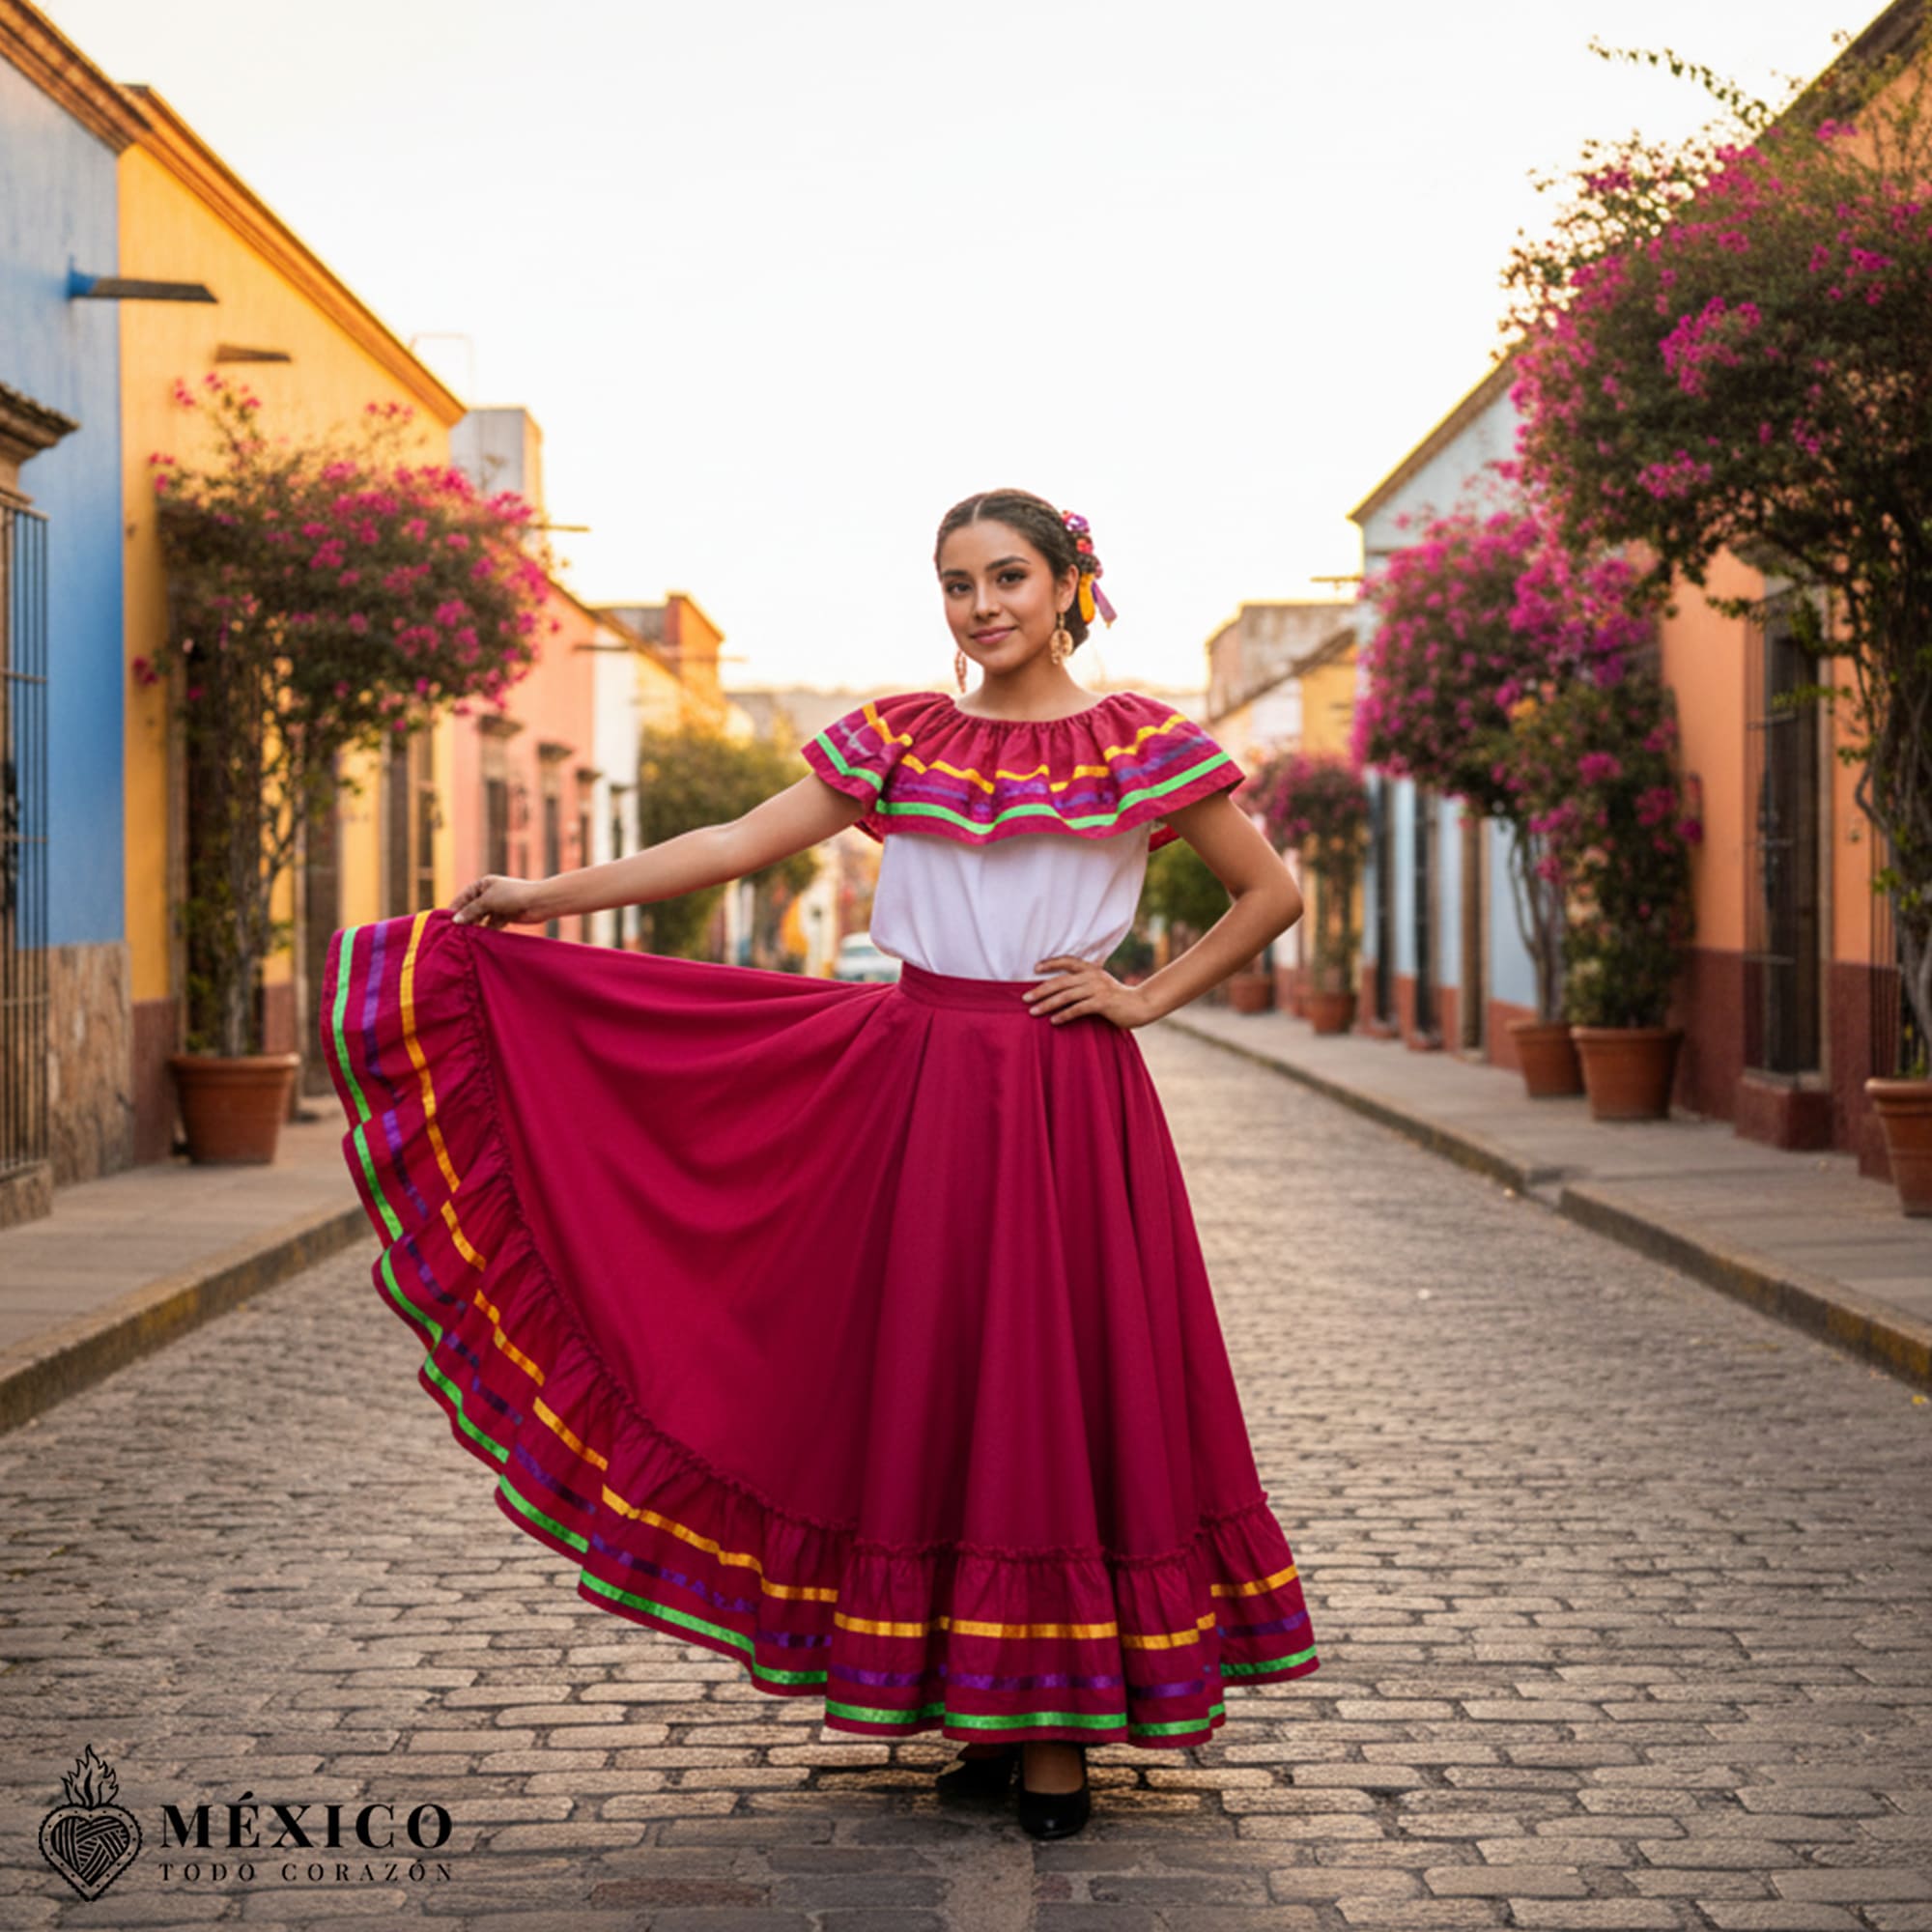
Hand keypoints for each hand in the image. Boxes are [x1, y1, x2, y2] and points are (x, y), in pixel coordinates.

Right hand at [449, 875, 545, 928]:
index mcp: (483, 884)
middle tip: (454, 932)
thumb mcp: (488, 901)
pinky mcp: (505, 916)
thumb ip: (471, 910)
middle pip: (472, 908)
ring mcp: (497, 906)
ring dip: (474, 926)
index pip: (463, 897)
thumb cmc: (512, 895)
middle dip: (464, 919)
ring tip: (465, 936)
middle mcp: (489, 894)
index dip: (455, 908)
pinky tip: (478, 938)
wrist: (539, 902)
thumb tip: (456, 920)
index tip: (446, 921)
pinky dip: (486, 931)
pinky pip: (491, 925)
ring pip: (481, 918)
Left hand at [1023, 955, 1153, 1030]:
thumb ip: (1084, 983)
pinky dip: (1064, 1015)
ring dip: (1047, 1004)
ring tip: (1033, 1011)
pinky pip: (1078, 1009)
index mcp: (1091, 969)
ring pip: (1066, 996)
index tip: (1035, 968)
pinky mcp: (1102, 1003)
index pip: (1068, 961)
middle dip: (1041, 990)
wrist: (1140, 1005)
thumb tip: (1061, 990)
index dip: (1051, 963)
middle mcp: (1093, 976)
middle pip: (1060, 982)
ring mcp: (1098, 989)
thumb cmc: (1117, 998)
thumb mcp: (1101, 984)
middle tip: (1024, 998)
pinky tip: (1054, 1021)